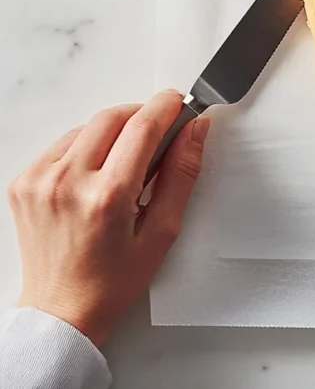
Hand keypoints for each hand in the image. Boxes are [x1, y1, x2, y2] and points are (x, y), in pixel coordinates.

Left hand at [6, 90, 208, 344]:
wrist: (61, 309)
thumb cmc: (112, 280)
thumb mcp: (163, 231)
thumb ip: (181, 174)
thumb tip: (194, 131)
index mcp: (107, 198)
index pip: (142, 127)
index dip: (166, 106)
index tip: (179, 102)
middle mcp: (67, 183)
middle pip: (112, 117)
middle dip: (141, 115)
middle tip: (159, 132)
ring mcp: (39, 181)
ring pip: (87, 127)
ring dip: (113, 132)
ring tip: (125, 164)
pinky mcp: (23, 181)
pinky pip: (63, 144)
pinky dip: (86, 148)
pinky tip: (97, 174)